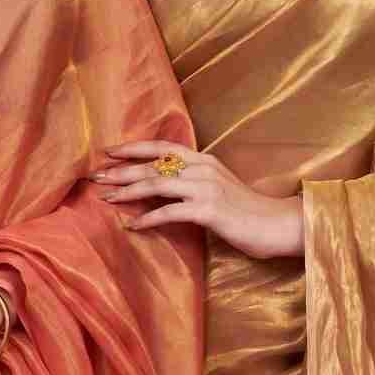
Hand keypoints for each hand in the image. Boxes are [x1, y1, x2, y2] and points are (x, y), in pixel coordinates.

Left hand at [94, 141, 304, 259]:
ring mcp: (206, 188)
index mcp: (205, 160)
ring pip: (157, 184)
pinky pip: (169, 212)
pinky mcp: (208, 210)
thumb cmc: (249, 212)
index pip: (163, 147)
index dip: (135, 148)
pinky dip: (147, 219)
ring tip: (106, 197)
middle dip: (121, 170)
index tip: (110, 151)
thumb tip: (164, 187)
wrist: (279, 224)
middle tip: (95, 176)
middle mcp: (203, 168)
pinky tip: (132, 227)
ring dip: (127, 191)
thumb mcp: (220, 188)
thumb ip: (195, 182)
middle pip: (153, 165)